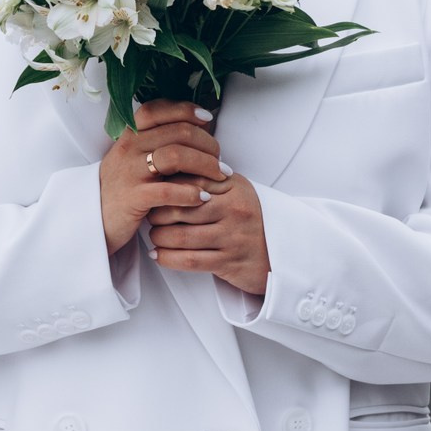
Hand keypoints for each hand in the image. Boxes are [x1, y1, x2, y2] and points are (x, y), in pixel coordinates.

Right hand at [100, 99, 226, 253]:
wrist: (93, 219)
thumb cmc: (122, 187)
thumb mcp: (132, 157)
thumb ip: (156, 141)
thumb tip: (195, 126)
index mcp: (129, 135)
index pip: (158, 109)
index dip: (186, 109)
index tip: (206, 118)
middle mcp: (128, 148)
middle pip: (178, 132)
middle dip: (207, 143)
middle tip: (221, 159)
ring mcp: (129, 172)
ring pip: (176, 156)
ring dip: (205, 164)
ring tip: (220, 176)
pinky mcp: (133, 198)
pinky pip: (168, 191)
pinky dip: (191, 193)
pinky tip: (204, 197)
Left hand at [144, 145, 269, 295]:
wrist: (282, 253)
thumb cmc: (249, 219)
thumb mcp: (235, 190)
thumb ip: (207, 179)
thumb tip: (167, 168)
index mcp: (233, 186)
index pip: (189, 181)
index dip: (165, 187)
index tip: (151, 191)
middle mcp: (234, 209)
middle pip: (181, 208)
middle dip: (156, 213)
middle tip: (148, 215)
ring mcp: (233, 236)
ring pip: (181, 236)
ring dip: (159, 237)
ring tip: (154, 235)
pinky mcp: (230, 262)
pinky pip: (189, 260)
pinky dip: (167, 258)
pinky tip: (158, 255)